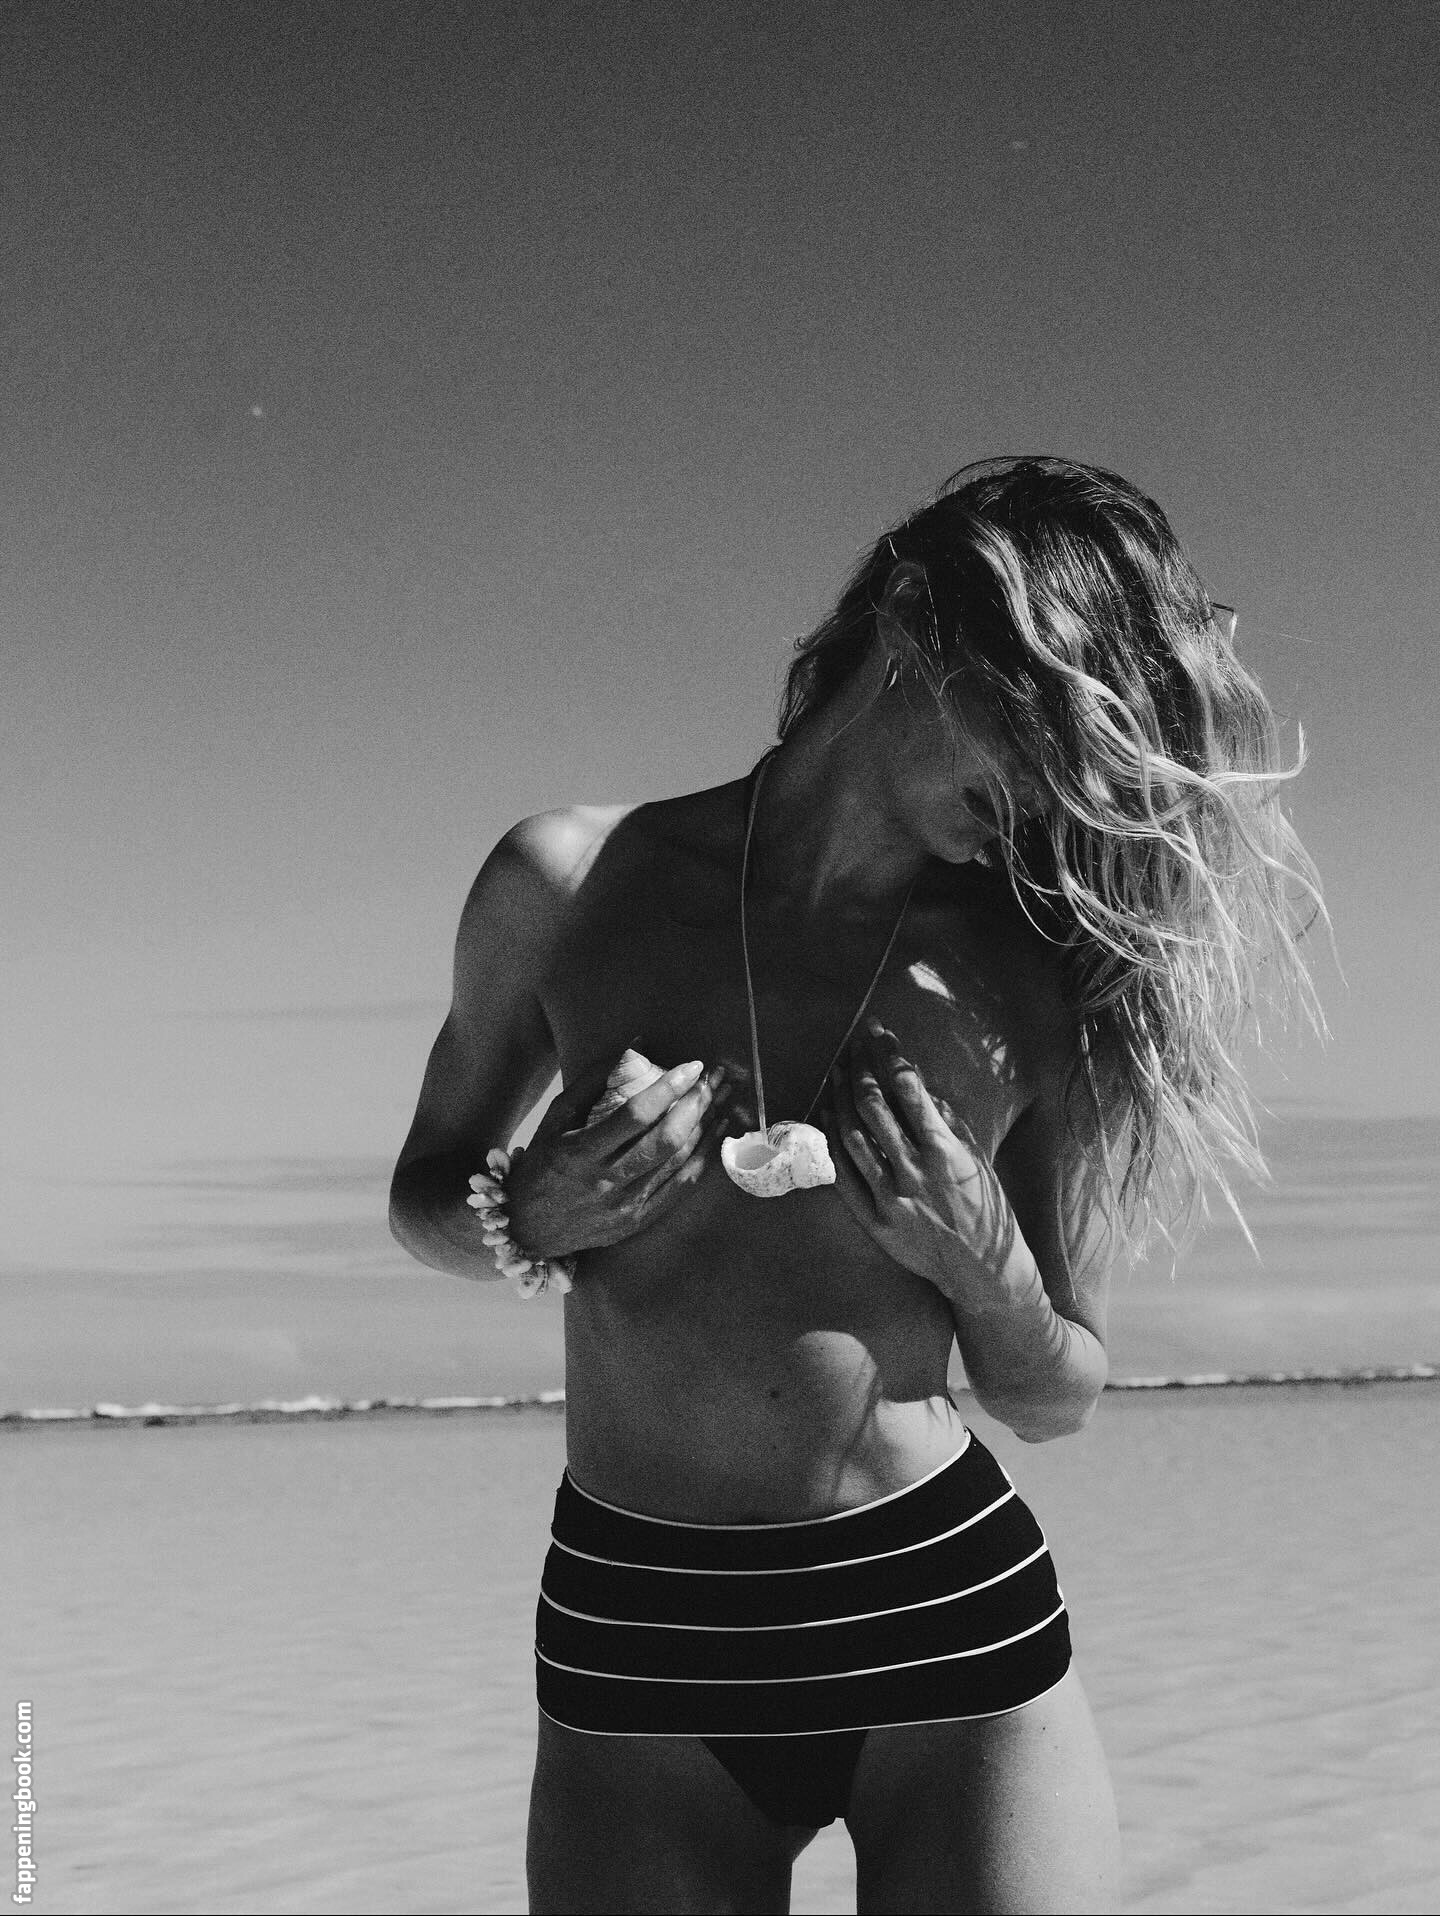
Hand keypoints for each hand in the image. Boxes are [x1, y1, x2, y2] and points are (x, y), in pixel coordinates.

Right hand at [504, 1052, 738, 1259]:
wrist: (529, 1229)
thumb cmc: (542, 1164)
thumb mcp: (555, 1118)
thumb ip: (592, 1080)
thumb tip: (635, 1045)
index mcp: (580, 1152)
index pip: (635, 1115)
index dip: (668, 1087)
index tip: (692, 1066)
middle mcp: (605, 1182)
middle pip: (665, 1139)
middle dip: (696, 1105)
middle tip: (712, 1080)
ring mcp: (625, 1206)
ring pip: (679, 1163)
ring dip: (705, 1127)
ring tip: (720, 1099)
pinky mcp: (639, 1221)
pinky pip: (681, 1187)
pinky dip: (703, 1158)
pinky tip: (714, 1134)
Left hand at [821, 1022, 1020, 1299]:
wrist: (981, 1269)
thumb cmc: (984, 1207)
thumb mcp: (975, 1158)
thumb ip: (946, 1121)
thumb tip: (917, 1085)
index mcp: (945, 1151)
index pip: (907, 1088)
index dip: (888, 1053)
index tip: (877, 1031)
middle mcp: (914, 1171)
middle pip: (873, 1106)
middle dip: (859, 1067)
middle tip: (852, 1045)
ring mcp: (890, 1197)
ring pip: (852, 1137)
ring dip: (840, 1099)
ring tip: (836, 1073)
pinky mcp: (875, 1220)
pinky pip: (843, 1175)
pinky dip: (832, 1142)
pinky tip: (827, 1117)